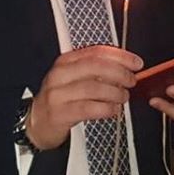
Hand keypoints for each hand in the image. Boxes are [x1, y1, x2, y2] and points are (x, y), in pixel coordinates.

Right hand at [26, 45, 142, 150]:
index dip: (120, 56)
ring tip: (123, 97)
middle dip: (119, 73)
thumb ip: (95, 70)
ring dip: (115, 93)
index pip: (95, 52)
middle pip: (95, 67)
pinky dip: (106, 108)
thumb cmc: (62, 99)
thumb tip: (126, 67)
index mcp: (65, 61)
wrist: (37, 122)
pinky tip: (113, 109)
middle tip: (131, 81)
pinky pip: (89, 108)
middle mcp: (60, 74)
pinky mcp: (60, 113)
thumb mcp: (74, 78)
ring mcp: (58, 94)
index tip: (136, 62)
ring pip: (94, 88)